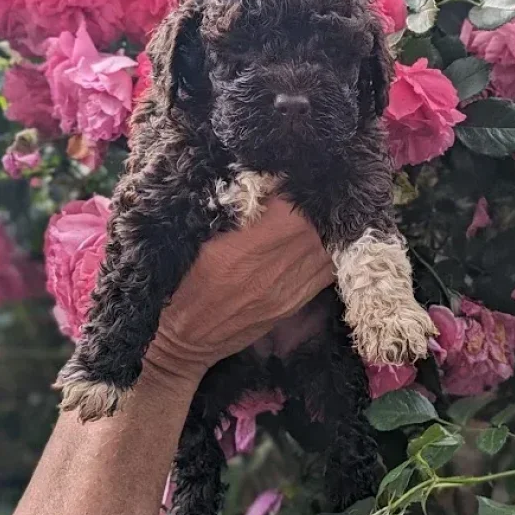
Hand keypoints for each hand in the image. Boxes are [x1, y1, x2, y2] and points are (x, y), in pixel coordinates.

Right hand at [146, 198, 332, 387]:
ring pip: (329, 249)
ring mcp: (288, 291)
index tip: (293, 175)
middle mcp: (271, 271)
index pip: (292, 209)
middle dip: (318, 204)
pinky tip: (323, 238)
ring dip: (329, 226)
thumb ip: (231, 211)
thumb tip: (263, 182)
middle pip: (317, 228)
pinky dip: (331, 250)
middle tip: (311, 189)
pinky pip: (328, 272)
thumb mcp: (196, 240)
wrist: (186, 339)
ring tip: (320, 209)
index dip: (298, 188)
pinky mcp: (295, 304)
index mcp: (242, 249)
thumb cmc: (183, 285)